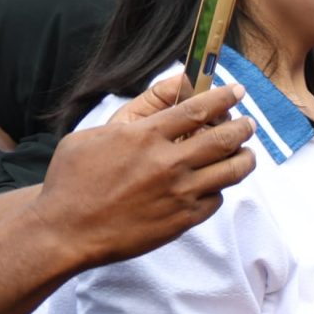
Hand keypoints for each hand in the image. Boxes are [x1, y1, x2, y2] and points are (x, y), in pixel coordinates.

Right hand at [35, 79, 254, 265]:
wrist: (65, 231)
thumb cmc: (74, 179)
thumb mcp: (98, 132)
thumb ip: (142, 106)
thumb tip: (178, 82)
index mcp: (146, 136)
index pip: (199, 109)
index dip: (224, 97)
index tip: (237, 91)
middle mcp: (168, 163)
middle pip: (226, 138)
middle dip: (244, 127)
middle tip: (248, 123)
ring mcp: (180, 192)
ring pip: (233, 170)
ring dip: (246, 157)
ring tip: (245, 152)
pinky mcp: (184, 219)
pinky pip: (217, 199)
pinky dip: (219, 187)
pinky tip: (214, 182)